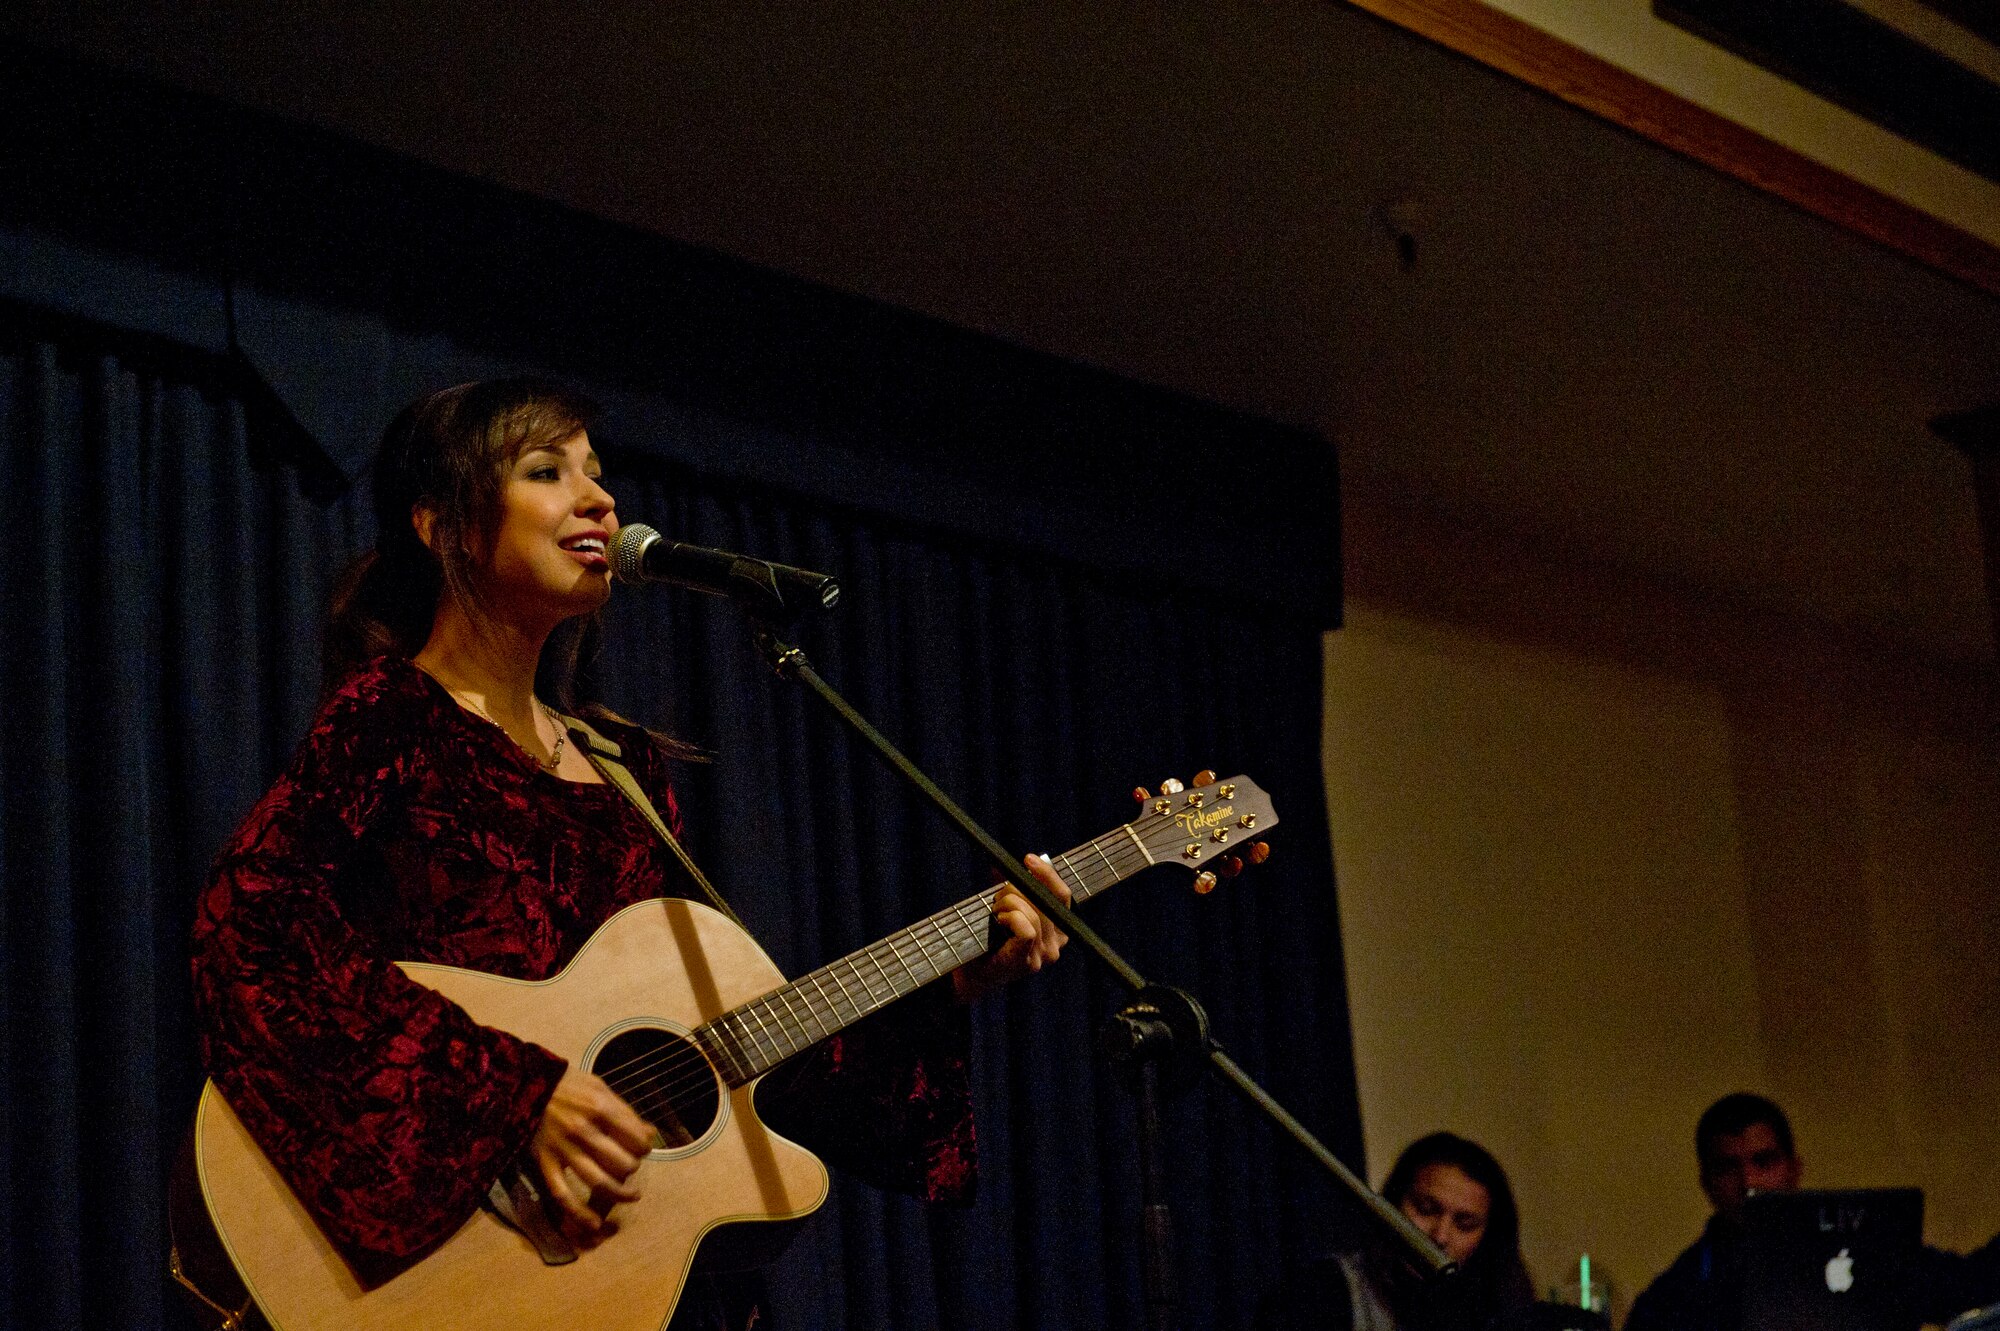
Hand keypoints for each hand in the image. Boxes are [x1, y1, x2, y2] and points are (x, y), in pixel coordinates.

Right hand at [526, 1067, 656, 1244]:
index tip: (643, 1148)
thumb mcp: (600, 1088)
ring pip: (598, 1182)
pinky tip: (594, 1223)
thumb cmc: (567, 1085)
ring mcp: (563, 1149)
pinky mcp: (545, 1163)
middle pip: (621, 1162)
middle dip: (632, 1167)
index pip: (635, 1138)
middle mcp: (582, 1129)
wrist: (525, 1085)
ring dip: (620, 1194)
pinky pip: (563, 1194)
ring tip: (632, 1196)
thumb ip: (624, 1113)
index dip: (645, 1147)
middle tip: (631, 1165)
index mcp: (599, 1107)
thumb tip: (650, 1134)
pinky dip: (579, 1213)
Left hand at [951, 855, 1072, 1003]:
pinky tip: (999, 923)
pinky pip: (1027, 929)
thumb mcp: (1007, 908)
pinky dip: (1010, 919)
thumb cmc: (988, 938)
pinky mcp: (1028, 962)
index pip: (1063, 896)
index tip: (1028, 859)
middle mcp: (1057, 944)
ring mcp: (1043, 956)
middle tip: (998, 896)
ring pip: (1031, 913)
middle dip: (1016, 890)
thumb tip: (1019, 863)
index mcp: (1059, 930)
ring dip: (1007, 905)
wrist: (970, 973)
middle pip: (1043, 900)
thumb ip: (1018, 889)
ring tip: (995, 913)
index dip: (1047, 874)